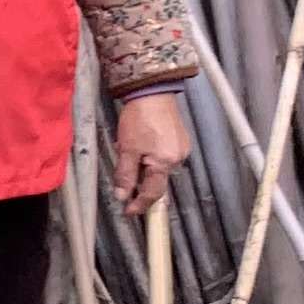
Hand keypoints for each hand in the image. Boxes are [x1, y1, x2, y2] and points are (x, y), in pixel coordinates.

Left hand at [110, 88, 192, 217]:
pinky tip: (139, 141)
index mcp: (165, 162)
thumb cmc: (140, 117)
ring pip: (158, 166)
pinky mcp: (180, 139)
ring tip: (128, 146)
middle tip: (123, 164)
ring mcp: (181, 148)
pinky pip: (163, 155)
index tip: (129, 211)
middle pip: (156, 179)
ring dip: (142, 163)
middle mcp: (178, 158)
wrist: (153, 91)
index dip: (140, 204)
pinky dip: (149, 154)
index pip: (153, 193)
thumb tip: (122, 195)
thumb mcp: (127, 148)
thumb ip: (125, 174)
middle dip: (138, 177)